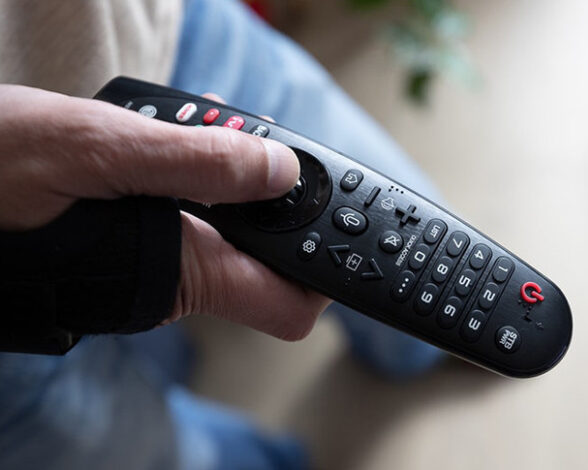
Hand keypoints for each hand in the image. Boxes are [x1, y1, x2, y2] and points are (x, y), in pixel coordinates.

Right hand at [0, 85, 330, 339]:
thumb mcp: (97, 151)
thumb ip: (196, 164)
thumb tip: (280, 170)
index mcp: (180, 272)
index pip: (287, 307)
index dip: (325, 271)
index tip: (340, 218)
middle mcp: (175, 276)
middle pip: (269, 254)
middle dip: (280, 194)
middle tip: (264, 142)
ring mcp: (154, 259)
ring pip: (229, 222)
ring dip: (233, 170)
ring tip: (212, 125)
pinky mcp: (133, 237)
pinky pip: (189, 208)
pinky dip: (196, 168)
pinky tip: (175, 134)